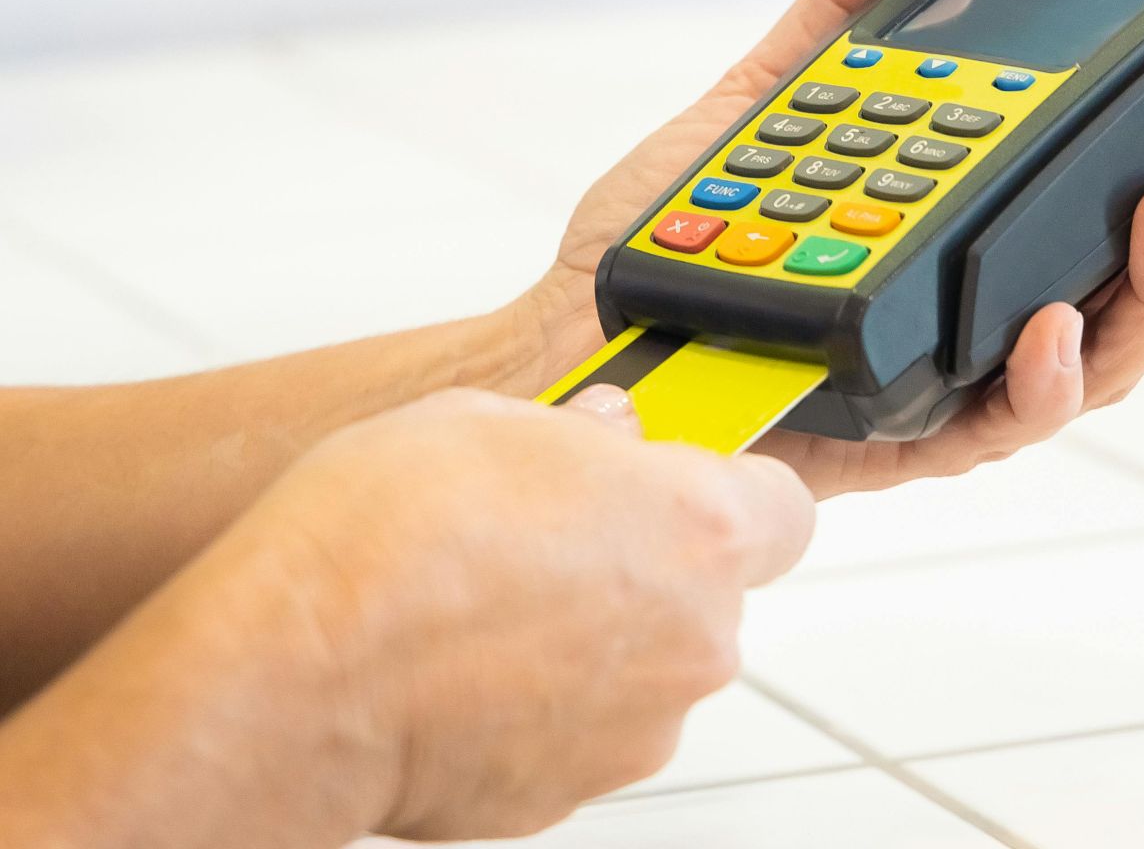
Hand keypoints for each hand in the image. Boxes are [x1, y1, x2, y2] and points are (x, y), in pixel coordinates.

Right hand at [245, 386, 811, 839]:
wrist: (296, 676)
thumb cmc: (383, 543)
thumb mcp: (487, 418)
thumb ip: (579, 432)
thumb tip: (603, 434)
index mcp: (699, 527)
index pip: (783, 510)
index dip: (732, 495)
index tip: (680, 487)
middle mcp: (694, 635)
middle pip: (708, 594)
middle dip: (645, 566)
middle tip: (551, 539)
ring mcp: (642, 724)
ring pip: (644, 667)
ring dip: (591, 640)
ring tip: (486, 609)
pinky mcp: (577, 789)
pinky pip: (582, 730)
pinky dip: (540, 705)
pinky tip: (464, 672)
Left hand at [518, 0, 1143, 495]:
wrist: (587, 342)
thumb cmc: (686, 239)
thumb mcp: (778, 102)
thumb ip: (854, 13)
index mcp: (998, 243)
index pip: (1143, 211)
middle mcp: (1006, 319)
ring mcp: (971, 385)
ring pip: (1117, 356)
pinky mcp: (920, 443)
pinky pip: (1009, 421)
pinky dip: (1043, 372)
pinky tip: (1052, 321)